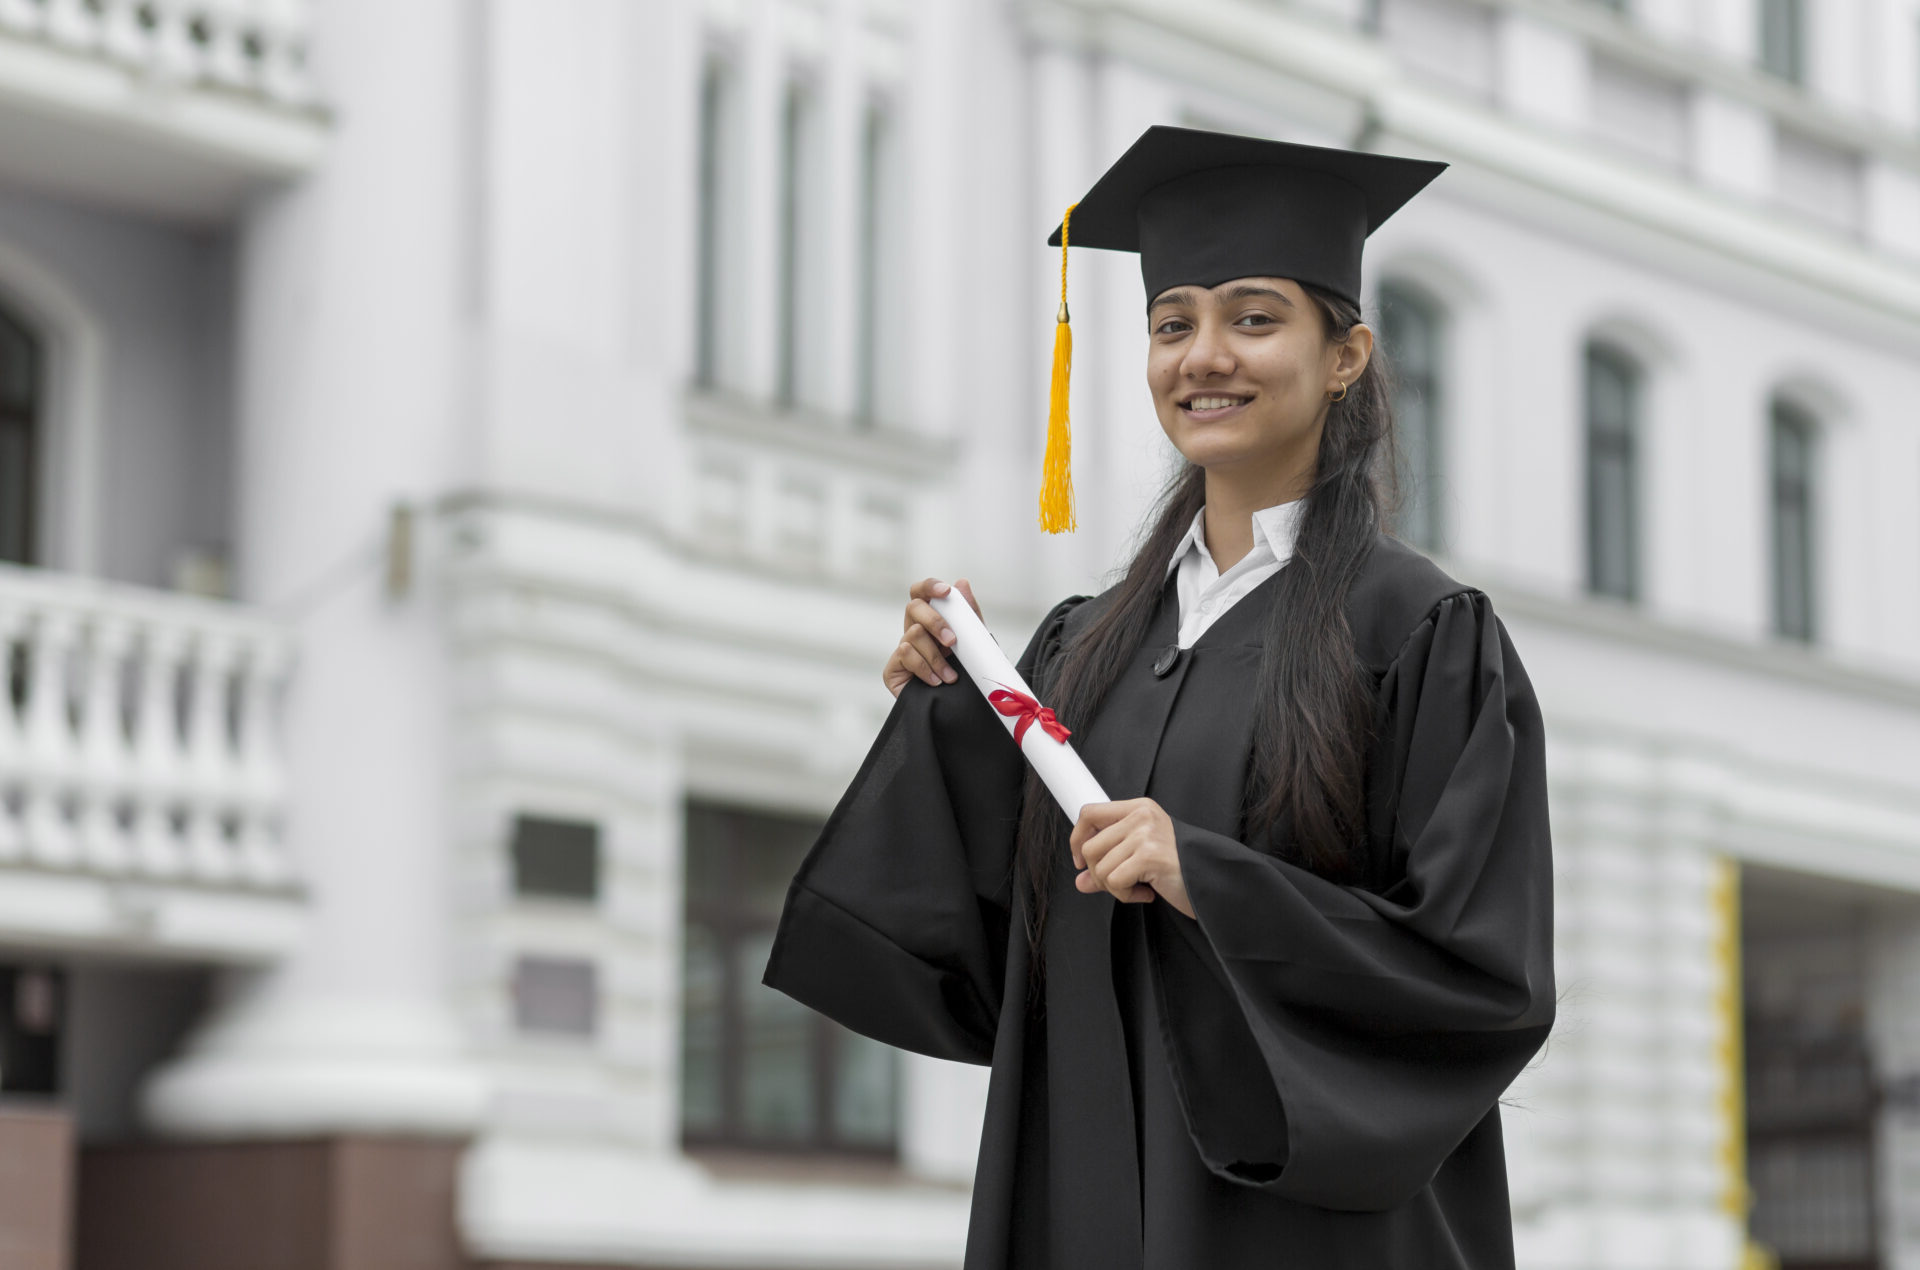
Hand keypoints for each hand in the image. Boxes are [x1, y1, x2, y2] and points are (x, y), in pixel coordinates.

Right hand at [883, 577, 982, 697]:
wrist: (959, 711)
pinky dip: (924, 668)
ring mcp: (902, 650)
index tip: (946, 592)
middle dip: (935, 622)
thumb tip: (962, 582)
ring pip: (913, 634)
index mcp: (931, 620)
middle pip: (913, 607)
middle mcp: (913, 631)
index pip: (922, 593)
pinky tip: (935, 682)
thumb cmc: (965, 675)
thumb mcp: (974, 643)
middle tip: (953, 641)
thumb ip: (969, 615)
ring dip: (935, 656)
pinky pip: (905, 654)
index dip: (930, 586)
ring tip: (950, 676)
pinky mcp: (893, 669)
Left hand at [1069, 798, 1194, 918]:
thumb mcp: (1141, 857)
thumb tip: (1080, 881)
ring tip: (1138, 887)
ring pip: (1099, 868)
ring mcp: (1145, 834)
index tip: (1081, 860)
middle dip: (1098, 874)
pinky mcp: (1149, 855)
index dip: (1077, 838)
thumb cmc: (1180, 867)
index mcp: (1139, 808)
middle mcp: (1141, 816)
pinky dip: (1125, 895)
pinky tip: (1146, 893)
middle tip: (1121, 882)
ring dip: (1114, 888)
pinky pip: (1114, 882)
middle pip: (1090, 846)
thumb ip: (1109, 863)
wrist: (1213, 880)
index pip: (1090, 813)